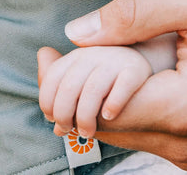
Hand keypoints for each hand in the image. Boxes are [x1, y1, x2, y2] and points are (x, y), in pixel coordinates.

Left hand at [38, 46, 152, 137]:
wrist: (139, 66)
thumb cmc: (103, 79)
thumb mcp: (79, 77)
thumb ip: (59, 85)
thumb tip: (47, 98)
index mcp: (75, 56)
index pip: (52, 78)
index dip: (48, 103)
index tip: (53, 119)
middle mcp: (92, 55)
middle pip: (69, 87)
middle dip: (64, 115)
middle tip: (68, 130)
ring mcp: (114, 60)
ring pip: (92, 91)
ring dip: (86, 118)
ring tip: (88, 132)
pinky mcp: (135, 69)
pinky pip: (122, 88)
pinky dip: (112, 105)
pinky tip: (108, 117)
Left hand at [47, 0, 186, 169]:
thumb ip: (134, 16)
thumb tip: (77, 32)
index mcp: (184, 110)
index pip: (99, 109)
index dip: (64, 83)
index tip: (46, 54)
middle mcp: (183, 145)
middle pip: (101, 126)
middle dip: (70, 92)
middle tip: (52, 55)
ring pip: (117, 133)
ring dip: (90, 99)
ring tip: (77, 61)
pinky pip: (138, 132)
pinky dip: (115, 107)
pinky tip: (111, 77)